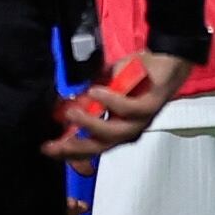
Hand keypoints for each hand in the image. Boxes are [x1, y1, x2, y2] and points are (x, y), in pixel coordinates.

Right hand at [52, 50, 196, 156]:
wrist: (166, 62)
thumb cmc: (135, 77)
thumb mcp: (106, 88)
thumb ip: (88, 99)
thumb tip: (65, 104)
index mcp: (116, 130)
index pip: (91, 148)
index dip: (70, 152)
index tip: (48, 150)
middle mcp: (127, 131)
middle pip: (99, 146)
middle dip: (74, 148)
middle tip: (53, 144)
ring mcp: (139, 121)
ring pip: (112, 132)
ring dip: (89, 124)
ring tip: (70, 113)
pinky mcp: (149, 107)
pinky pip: (127, 108)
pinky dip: (110, 102)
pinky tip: (94, 92)